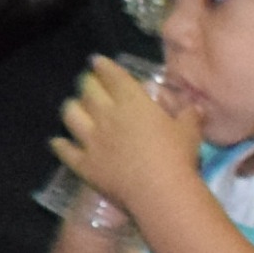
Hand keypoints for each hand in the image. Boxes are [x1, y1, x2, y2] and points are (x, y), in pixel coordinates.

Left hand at [52, 56, 199, 225]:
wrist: (159, 191)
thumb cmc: (177, 156)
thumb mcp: (189, 130)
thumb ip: (189, 115)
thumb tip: (197, 108)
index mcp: (133, 102)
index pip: (114, 77)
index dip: (104, 67)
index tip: (97, 61)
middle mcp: (107, 116)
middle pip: (89, 91)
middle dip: (88, 82)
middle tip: (88, 82)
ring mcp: (91, 140)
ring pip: (71, 116)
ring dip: (71, 108)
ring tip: (74, 107)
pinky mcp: (84, 164)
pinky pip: (65, 151)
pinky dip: (59, 145)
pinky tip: (57, 142)